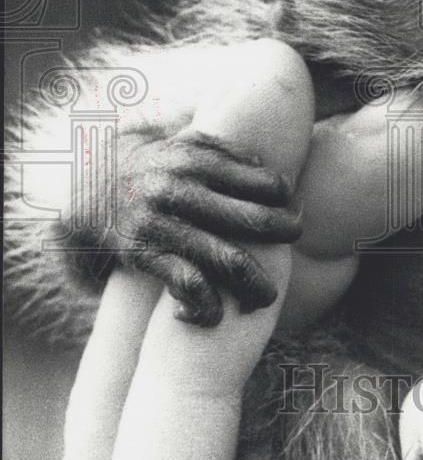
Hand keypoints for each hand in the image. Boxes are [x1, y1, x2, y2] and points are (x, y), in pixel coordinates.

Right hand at [90, 131, 300, 324]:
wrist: (89, 188)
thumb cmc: (154, 167)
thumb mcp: (185, 146)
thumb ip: (226, 153)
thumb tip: (268, 168)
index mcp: (198, 162)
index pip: (263, 183)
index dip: (284, 197)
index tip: (291, 205)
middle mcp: (182, 191)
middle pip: (253, 220)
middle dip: (285, 234)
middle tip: (296, 240)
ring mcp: (163, 224)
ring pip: (228, 260)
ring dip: (256, 285)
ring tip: (266, 297)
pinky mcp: (143, 254)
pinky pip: (189, 284)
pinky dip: (208, 304)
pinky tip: (216, 313)